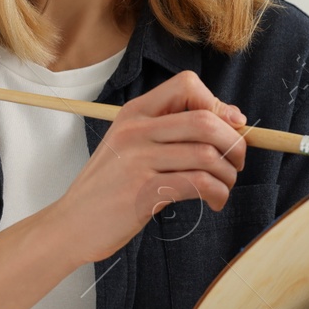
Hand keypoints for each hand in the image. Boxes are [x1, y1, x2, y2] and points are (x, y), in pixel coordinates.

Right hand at [50, 70, 246, 265]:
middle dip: (234, 142)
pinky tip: (214, 201)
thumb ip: (172, 130)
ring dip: (228, 174)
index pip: (187, 85)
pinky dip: (217, 193)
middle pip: (205, 120)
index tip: (229, 127)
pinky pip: (198, 184)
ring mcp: (138, 160)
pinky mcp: (143, 192)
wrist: (71, 224)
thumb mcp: (132, 146)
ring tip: (224, 186)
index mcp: (134, 112)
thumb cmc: (110, 186)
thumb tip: (233, 119)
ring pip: (207, 154)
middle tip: (238, 162)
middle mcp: (136, 130)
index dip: (218, 104)